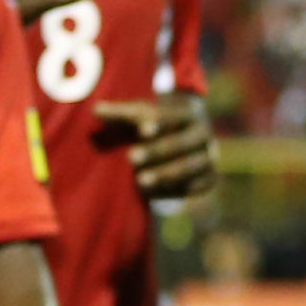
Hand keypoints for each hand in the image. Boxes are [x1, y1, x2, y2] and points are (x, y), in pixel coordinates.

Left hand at [93, 93, 218, 198]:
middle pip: (183, 142)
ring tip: (139, 181)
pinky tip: (151, 194)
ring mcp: (209, 157)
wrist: (186, 141)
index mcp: (189, 111)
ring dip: (166, 174)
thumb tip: (96, 111)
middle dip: (158, 150)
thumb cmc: (157, 125)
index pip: (174, 116)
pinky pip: (195, 186)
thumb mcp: (141, 116)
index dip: (158, 123)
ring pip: (191, 166)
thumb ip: (121, 114)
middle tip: (132, 157)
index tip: (141, 130)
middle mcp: (203, 133)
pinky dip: (174, 191)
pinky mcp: (209, 178)